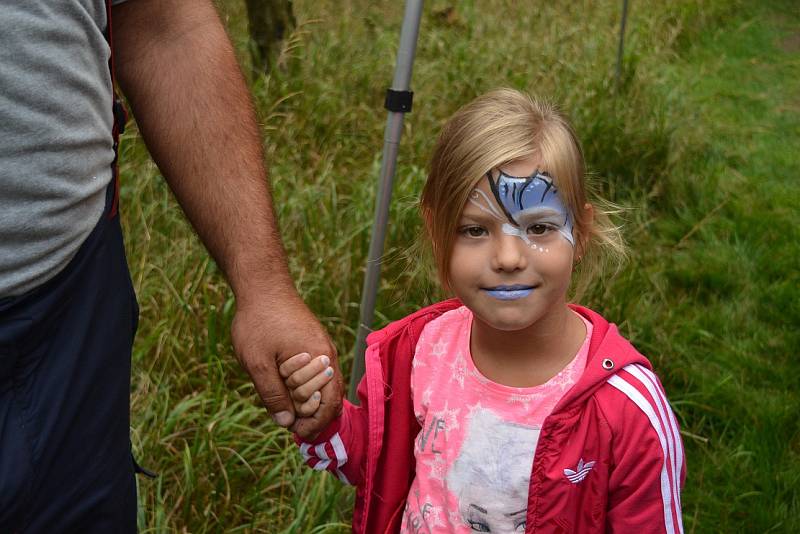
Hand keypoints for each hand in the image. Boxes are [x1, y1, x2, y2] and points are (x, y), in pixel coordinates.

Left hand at [230, 290, 342, 438]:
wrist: (262, 286)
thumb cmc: (259, 322)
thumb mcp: (258, 362)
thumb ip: (272, 394)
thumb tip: (286, 423)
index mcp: (320, 360)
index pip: (329, 403)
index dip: (315, 423)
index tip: (296, 433)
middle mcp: (327, 354)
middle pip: (331, 397)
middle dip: (313, 416)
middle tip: (290, 426)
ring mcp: (321, 347)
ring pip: (324, 385)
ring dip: (309, 402)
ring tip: (288, 411)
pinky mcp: (313, 343)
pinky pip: (317, 373)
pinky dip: (306, 387)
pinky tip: (288, 390)